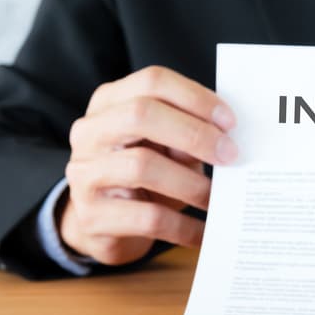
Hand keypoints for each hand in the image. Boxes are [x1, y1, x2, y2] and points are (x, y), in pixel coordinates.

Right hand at [59, 66, 237, 264]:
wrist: (104, 226)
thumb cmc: (146, 177)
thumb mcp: (165, 147)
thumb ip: (187, 134)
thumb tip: (227, 140)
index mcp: (110, 102)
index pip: (153, 81)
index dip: (195, 98)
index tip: (230, 122)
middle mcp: (90, 132)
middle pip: (140, 114)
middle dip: (194, 134)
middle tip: (230, 156)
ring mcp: (84, 173)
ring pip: (141, 166)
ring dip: (192, 183)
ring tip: (218, 198)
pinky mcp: (91, 217)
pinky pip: (147, 218)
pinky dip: (185, 226)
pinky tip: (206, 233)